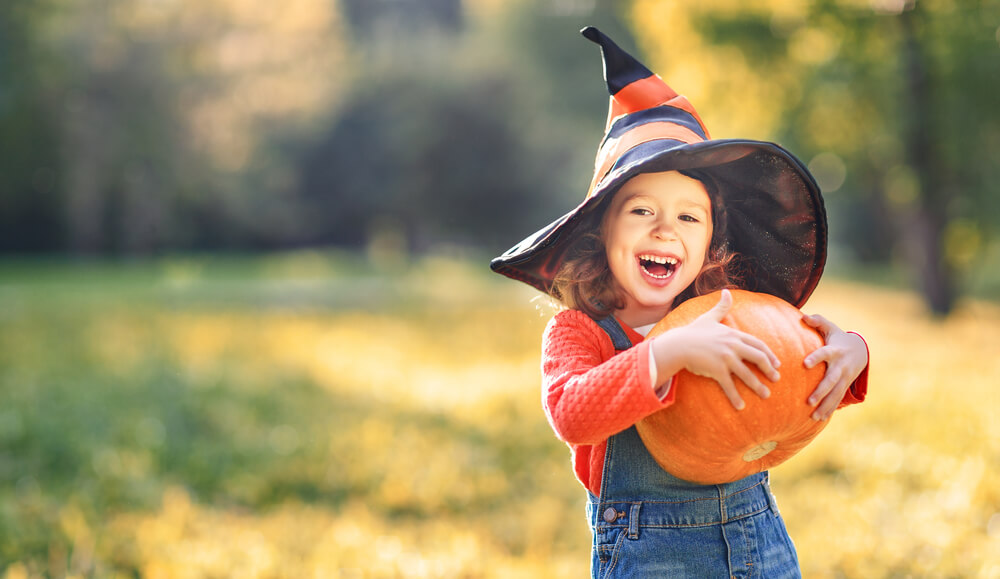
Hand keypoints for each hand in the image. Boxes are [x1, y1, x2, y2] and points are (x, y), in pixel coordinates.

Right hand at [654, 289, 780, 409]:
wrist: (678, 344)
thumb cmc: (693, 332)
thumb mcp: (709, 317)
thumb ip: (721, 307)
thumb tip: (726, 292)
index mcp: (734, 335)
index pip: (758, 344)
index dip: (769, 355)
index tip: (777, 364)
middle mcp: (733, 346)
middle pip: (758, 358)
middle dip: (769, 370)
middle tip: (776, 379)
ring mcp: (726, 358)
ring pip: (747, 374)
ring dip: (758, 386)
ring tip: (766, 395)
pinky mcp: (717, 370)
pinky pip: (729, 386)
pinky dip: (736, 397)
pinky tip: (741, 406)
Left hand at [802, 314, 868, 420]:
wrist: (860, 350)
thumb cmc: (837, 337)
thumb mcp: (830, 327)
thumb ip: (817, 321)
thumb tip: (803, 316)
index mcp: (834, 351)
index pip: (824, 354)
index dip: (815, 358)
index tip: (804, 364)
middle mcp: (840, 366)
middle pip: (830, 380)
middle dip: (821, 392)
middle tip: (809, 401)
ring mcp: (844, 378)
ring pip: (835, 394)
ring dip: (825, 406)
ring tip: (813, 416)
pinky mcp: (845, 385)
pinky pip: (837, 399)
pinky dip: (829, 409)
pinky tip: (819, 419)